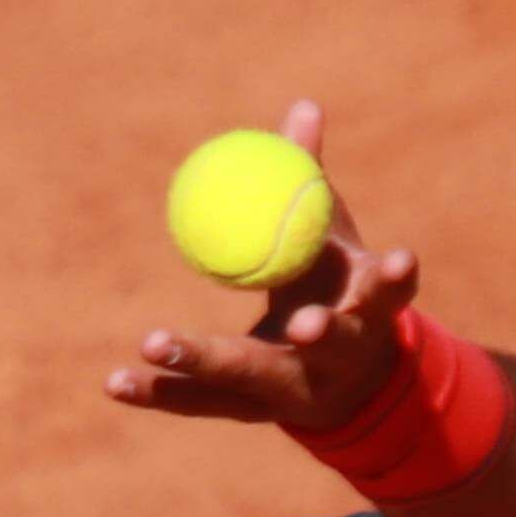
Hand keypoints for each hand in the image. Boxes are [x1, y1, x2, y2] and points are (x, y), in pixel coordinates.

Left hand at [100, 102, 422, 435]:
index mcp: (369, 311)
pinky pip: (199, 400)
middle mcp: (338, 357)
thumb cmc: (336, 288)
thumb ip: (310, 180)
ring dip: (202, 359)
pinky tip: (113, 382)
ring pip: (249, 376)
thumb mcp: (331, 237)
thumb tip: (303, 106)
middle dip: (321, 333)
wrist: (343, 381)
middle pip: (330, 343)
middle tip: (301, 324)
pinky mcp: (250, 411)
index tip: (401, 259)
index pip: (389, 294)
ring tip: (153, 341)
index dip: (395, 279)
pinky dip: (157, 390)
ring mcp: (293, 391)